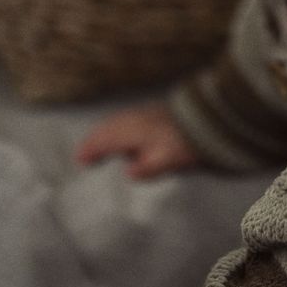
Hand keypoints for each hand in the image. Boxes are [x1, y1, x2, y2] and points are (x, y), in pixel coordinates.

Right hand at [73, 103, 198, 179]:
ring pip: (114, 122)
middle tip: (82, 154)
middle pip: (105, 129)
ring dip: (102, 133)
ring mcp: (141, 114)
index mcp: (131, 132)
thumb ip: (146, 168)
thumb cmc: (184, 142)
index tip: (80, 161)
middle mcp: (131, 120)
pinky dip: (114, 127)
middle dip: (92, 141)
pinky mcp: (150, 112)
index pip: (104, 140)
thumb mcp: (166, 159)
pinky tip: (120, 134)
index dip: (91, 150)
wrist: (206, 118)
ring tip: (96, 145)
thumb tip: (128, 174)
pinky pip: (123, 119)